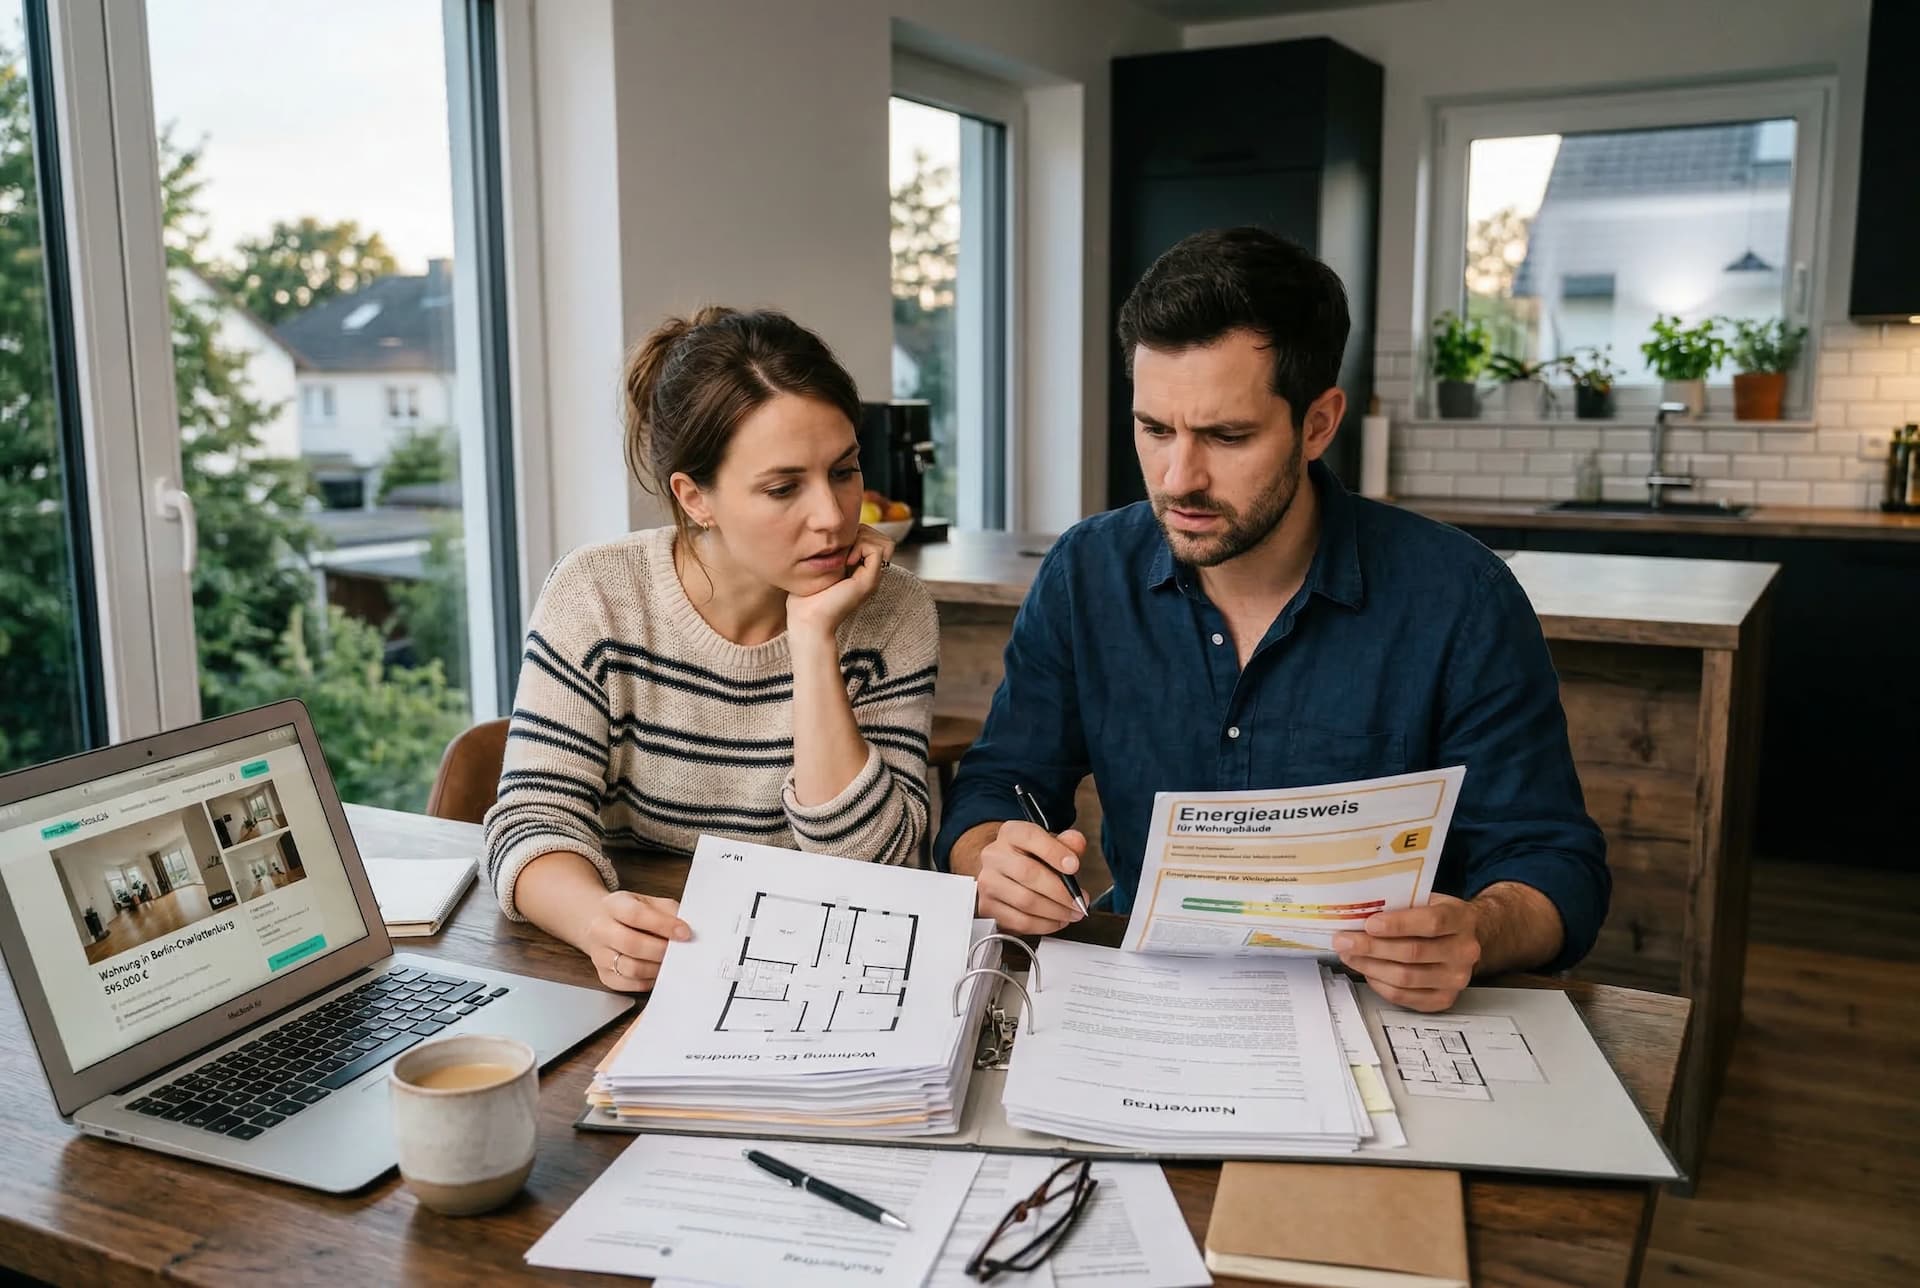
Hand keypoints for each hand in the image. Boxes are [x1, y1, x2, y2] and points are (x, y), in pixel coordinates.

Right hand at [583, 891, 690, 992]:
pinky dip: (648, 981)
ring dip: (656, 968)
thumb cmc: (630, 913)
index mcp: (613, 905)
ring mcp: (599, 955)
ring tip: (670, 963)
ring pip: (631, 968)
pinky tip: (656, 971)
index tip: (684, 932)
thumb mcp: (649, 902)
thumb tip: (688, 930)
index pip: (636, 914)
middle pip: (631, 944)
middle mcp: (600, 929)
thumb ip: (668, 912)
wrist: (599, 922)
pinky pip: (629, 984)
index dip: (663, 925)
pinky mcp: (604, 975)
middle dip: (661, 950)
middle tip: (679, 952)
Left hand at [786, 525, 894, 640]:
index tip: (835, 545)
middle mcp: (869, 574)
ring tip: (845, 556)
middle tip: (841, 549)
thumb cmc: (805, 597)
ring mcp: (872, 578)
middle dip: (861, 534)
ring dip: (863, 540)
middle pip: (881, 538)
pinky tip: (846, 561)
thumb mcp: (817, 567)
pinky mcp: (869, 581)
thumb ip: (828, 551)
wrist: (807, 620)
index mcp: (859, 570)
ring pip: (884, 542)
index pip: (873, 538)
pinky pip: (877, 550)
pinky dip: (862, 548)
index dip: (857, 533)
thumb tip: (829, 531)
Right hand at [975, 821, 1087, 934]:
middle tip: (1079, 901)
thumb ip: (1067, 843)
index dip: (1054, 852)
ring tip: (1071, 913)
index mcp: (1010, 834)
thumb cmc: (1030, 859)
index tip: (1074, 866)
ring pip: (1025, 901)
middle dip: (1060, 891)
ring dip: (1055, 911)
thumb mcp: (1050, 845)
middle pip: (1028, 873)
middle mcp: (994, 856)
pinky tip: (1056, 921)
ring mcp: (988, 883)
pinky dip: (1044, 925)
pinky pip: (1019, 921)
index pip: (1030, 837)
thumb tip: (1077, 843)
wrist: (1004, 874)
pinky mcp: (988, 908)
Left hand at [1333, 893, 1480, 1012]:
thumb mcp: (1425, 898)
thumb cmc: (1436, 915)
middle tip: (1344, 941)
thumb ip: (1400, 903)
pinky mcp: (1443, 999)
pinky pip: (1404, 996)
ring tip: (1349, 955)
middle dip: (1372, 947)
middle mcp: (1464, 951)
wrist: (1462, 938)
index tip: (1370, 924)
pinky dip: (1379, 984)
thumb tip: (1359, 911)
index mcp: (1461, 919)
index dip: (1398, 924)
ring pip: (1405, 977)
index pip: (1431, 923)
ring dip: (1370, 966)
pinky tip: (1367, 970)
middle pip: (1413, 953)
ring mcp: (1456, 978)